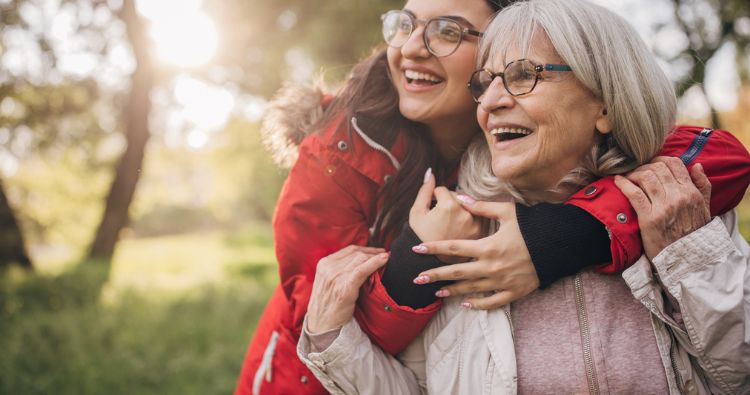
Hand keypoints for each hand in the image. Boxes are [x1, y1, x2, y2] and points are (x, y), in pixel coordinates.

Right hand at [306, 246, 388, 332]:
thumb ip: (338, 271)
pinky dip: (375, 262)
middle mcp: (328, 267)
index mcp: (323, 264)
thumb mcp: (328, 283)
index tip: (376, 251)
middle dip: (373, 252)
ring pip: (360, 259)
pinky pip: (362, 269)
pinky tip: (385, 260)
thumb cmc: (327, 306)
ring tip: (387, 257)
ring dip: (376, 257)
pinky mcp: (345, 286)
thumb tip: (359, 263)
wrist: (322, 325)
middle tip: (385, 254)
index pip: (349, 250)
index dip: (365, 249)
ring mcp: (336, 276)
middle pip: (356, 253)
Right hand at [409, 168, 482, 261]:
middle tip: (441, 218)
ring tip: (451, 222)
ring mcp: (476, 223)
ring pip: (469, 205)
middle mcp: (466, 213)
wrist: (431, 263)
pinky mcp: (482, 232)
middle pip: (458, 196)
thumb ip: (424, 191)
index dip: (435, 198)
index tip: (432, 209)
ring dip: (461, 209)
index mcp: (449, 206)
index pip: (444, 190)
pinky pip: (477, 216)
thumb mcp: (416, 213)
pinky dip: (470, 218)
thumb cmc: (421, 237)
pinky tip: (460, 228)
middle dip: (449, 203)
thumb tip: (430, 172)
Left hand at [412, 200, 539, 309]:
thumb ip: (482, 206)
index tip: (416, 249)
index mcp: (488, 247)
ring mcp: (502, 281)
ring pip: (470, 289)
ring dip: (452, 291)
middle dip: (434, 276)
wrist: (560, 246)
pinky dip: (477, 305)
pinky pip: (492, 302)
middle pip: (456, 272)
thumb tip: (460, 198)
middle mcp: (491, 267)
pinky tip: (465, 304)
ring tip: (436, 293)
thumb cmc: (533, 227)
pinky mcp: (514, 292)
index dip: (433, 248)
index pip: (453, 248)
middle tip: (416, 280)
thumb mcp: (508, 212)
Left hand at [614, 156, 710, 259]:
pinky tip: (617, 181)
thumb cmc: (693, 233)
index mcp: (691, 192)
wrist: (686, 259)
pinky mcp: (649, 218)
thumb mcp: (705, 208)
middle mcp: (679, 196)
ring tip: (628, 176)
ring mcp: (664, 207)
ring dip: (633, 173)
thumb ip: (703, 186)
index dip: (659, 159)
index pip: (674, 164)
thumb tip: (695, 165)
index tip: (650, 163)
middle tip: (636, 170)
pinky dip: (624, 183)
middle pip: (657, 168)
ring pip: (645, 177)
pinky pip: (634, 193)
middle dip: (644, 166)